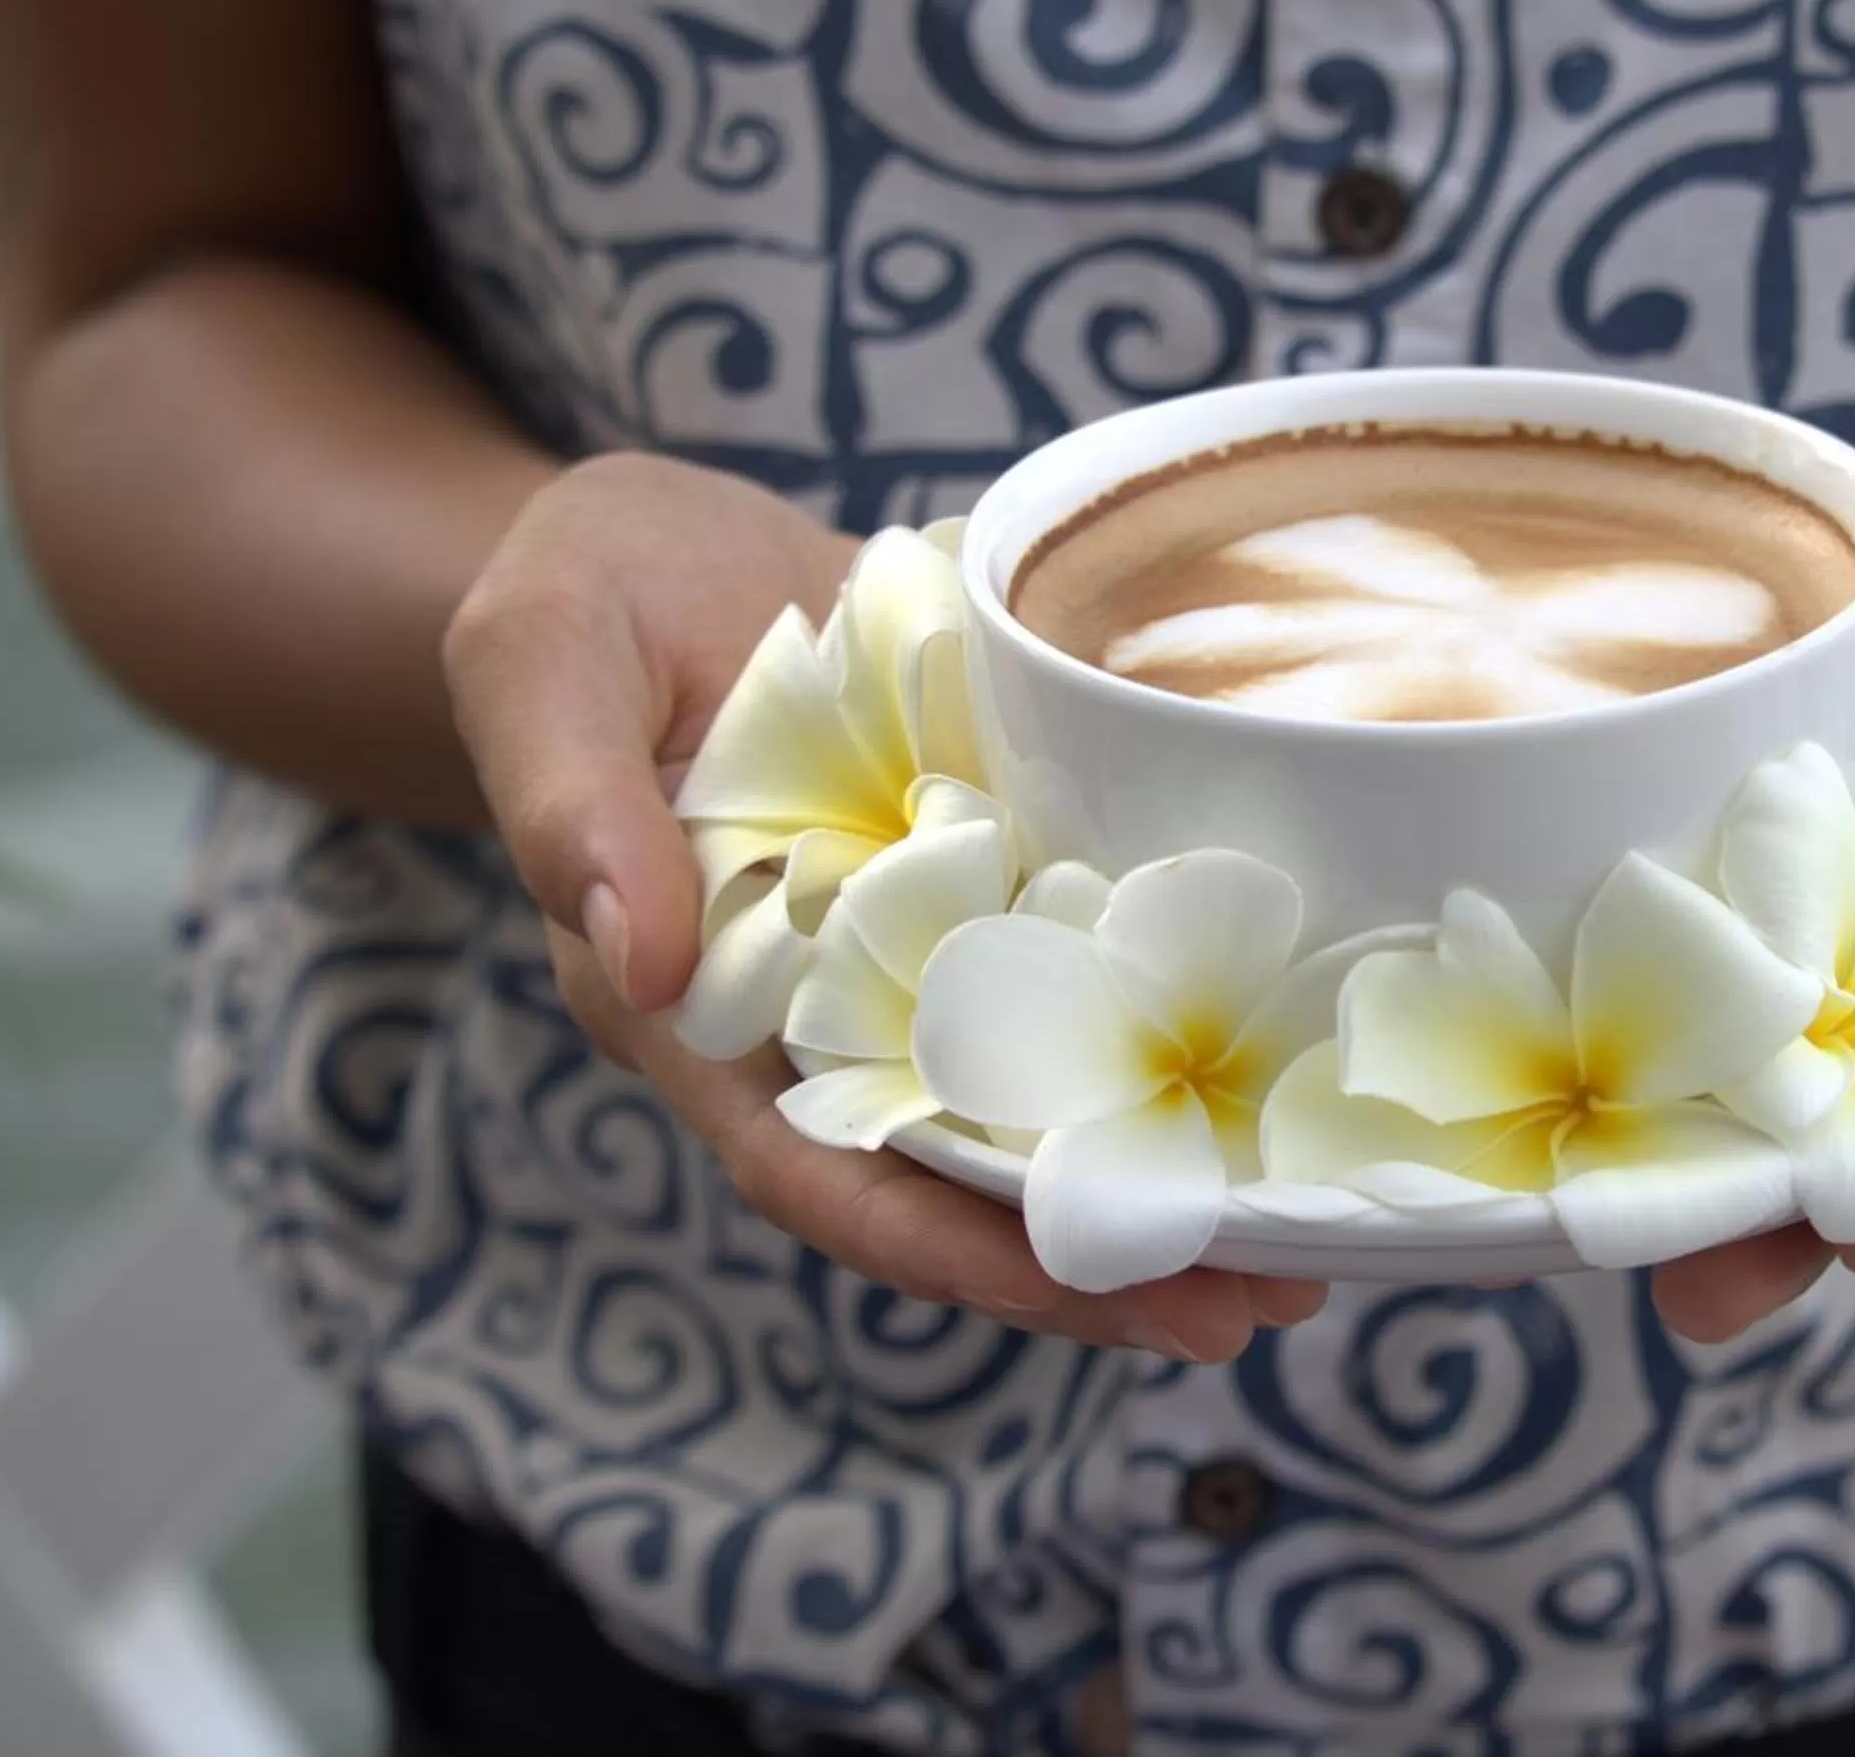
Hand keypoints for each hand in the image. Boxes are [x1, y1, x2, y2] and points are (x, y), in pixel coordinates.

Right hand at [445, 452, 1320, 1360]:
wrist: (676, 551)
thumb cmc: (586, 594)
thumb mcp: (543, 655)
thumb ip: (568, 798)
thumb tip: (637, 955)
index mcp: (695, 1006)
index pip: (816, 1167)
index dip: (942, 1244)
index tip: (1079, 1283)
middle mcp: (817, 1019)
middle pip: (955, 1181)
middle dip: (1094, 1259)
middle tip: (1257, 1303)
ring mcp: (917, 967)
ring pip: (1038, 1113)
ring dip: (1161, 1185)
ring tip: (1311, 1241)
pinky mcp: (995, 896)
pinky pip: (1086, 998)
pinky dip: (1176, 1056)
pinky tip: (1287, 1089)